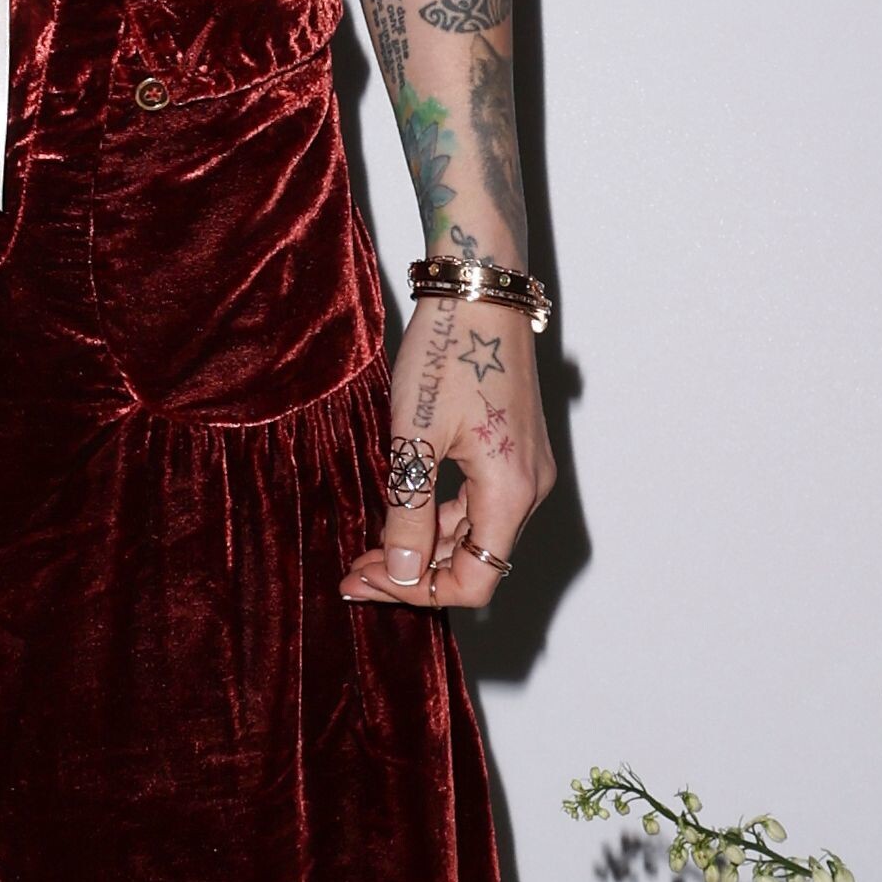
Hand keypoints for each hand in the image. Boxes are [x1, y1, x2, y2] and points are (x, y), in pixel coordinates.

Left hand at [341, 288, 553, 609]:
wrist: (478, 288)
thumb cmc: (446, 352)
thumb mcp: (414, 437)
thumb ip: (408, 513)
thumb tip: (400, 575)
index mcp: (511, 492)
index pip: (474, 581)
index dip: (417, 593)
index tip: (365, 582)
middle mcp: (529, 489)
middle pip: (475, 562)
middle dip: (413, 573)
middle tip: (353, 572)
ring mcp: (525, 469)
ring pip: (474, 534)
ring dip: (422, 547)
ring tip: (366, 548)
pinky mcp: (513, 451)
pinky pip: (478, 504)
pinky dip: (438, 518)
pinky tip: (397, 510)